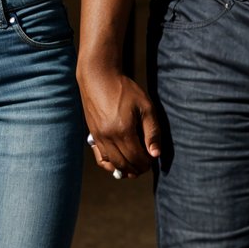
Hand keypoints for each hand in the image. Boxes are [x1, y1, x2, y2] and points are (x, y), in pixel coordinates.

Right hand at [78, 63, 162, 178]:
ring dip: (124, 169)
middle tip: (146, 166)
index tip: (152, 160)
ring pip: (111, 163)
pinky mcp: (92, 135)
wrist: (99, 78)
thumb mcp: (145, 106)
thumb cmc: (124, 89)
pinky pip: (100, 157)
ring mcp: (98, 137)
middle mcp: (108, 137)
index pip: (136, 158)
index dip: (146, 163)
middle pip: (124, 163)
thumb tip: (155, 154)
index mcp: (123, 130)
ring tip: (134, 167)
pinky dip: (110, 164)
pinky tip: (119, 163)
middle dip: (137, 169)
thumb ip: (152, 131)